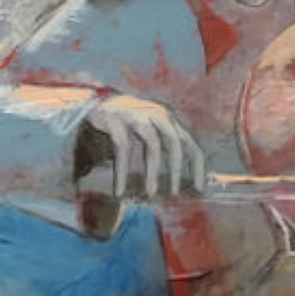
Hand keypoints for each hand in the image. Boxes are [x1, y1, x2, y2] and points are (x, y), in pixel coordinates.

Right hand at [77, 94, 205, 199]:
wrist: (95, 101)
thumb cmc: (127, 122)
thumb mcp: (151, 130)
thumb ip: (164, 145)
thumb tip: (177, 178)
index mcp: (170, 119)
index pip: (191, 144)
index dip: (197, 167)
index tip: (198, 188)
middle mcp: (157, 113)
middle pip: (174, 143)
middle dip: (176, 171)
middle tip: (173, 194)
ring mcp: (137, 114)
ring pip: (152, 145)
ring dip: (153, 172)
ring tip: (150, 193)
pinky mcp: (116, 118)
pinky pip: (123, 148)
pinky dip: (123, 172)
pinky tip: (120, 190)